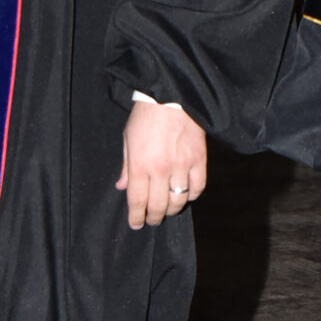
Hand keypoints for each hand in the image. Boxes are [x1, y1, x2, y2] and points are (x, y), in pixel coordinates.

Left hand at [117, 101, 206, 228]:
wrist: (170, 96)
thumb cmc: (145, 116)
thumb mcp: (128, 139)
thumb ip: (126, 166)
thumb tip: (121, 186)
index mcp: (140, 164)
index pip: (138, 201)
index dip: (137, 217)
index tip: (136, 224)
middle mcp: (161, 169)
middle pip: (158, 206)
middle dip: (153, 217)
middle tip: (151, 220)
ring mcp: (182, 165)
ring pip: (179, 200)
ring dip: (172, 209)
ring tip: (167, 210)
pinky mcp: (199, 159)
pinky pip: (198, 187)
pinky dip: (191, 195)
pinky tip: (185, 194)